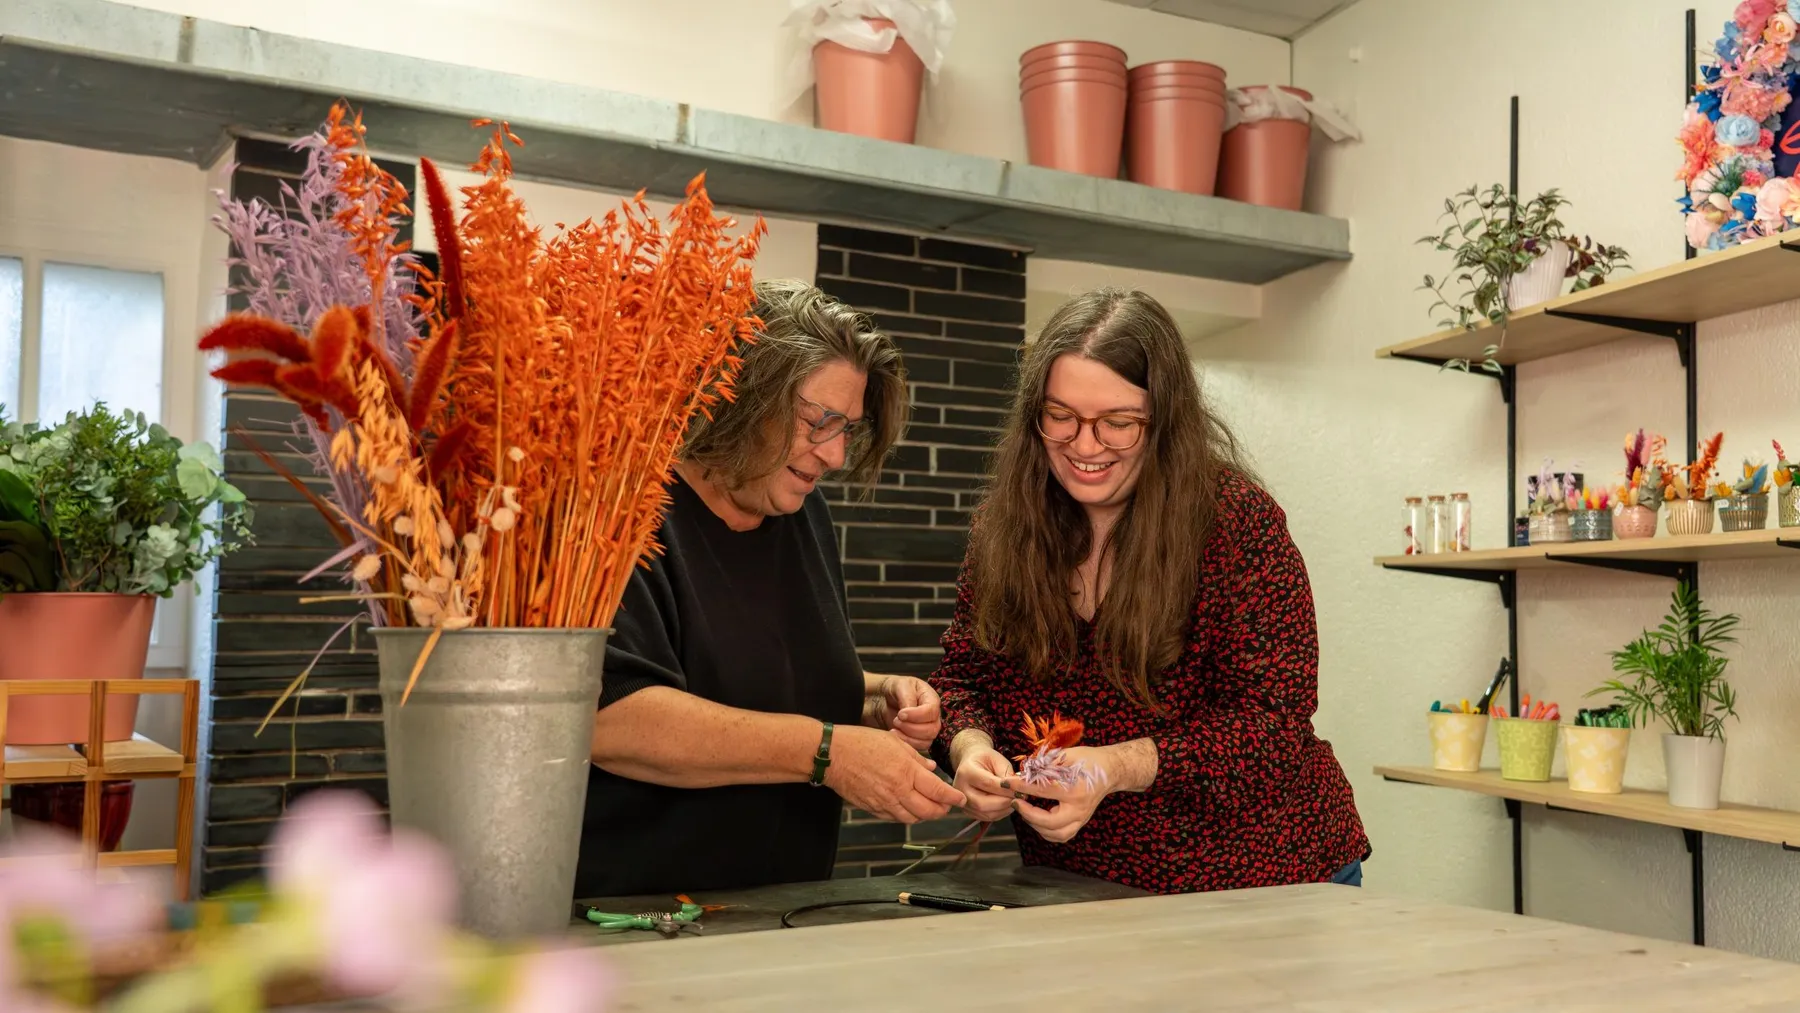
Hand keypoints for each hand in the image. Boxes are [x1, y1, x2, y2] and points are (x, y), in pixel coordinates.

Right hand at [824, 724, 964, 824]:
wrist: (832, 755)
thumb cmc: (861, 742)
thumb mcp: (894, 743)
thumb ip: (916, 758)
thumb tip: (931, 768)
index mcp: (906, 771)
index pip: (938, 791)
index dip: (952, 797)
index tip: (960, 798)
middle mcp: (897, 790)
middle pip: (928, 811)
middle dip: (942, 810)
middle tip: (947, 805)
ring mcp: (884, 802)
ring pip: (912, 818)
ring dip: (924, 815)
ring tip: (929, 807)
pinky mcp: (872, 808)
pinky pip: (895, 817)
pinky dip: (906, 815)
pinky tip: (908, 807)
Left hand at [867, 676, 941, 750]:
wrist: (888, 699)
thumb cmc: (897, 689)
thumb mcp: (900, 686)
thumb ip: (906, 697)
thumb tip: (909, 710)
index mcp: (932, 699)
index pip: (931, 711)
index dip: (917, 715)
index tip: (900, 714)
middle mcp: (934, 716)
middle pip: (932, 729)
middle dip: (911, 728)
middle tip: (896, 720)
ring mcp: (929, 729)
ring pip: (926, 741)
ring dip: (907, 737)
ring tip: (894, 727)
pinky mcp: (921, 739)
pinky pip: (919, 747)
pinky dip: (906, 743)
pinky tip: (895, 734)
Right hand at [951, 743, 1016, 822]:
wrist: (971, 763)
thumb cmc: (986, 759)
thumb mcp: (997, 759)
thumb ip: (1006, 774)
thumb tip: (1019, 789)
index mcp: (966, 772)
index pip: (988, 783)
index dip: (1007, 789)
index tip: (1022, 789)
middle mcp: (960, 789)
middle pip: (983, 803)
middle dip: (1005, 802)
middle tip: (1020, 797)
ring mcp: (963, 802)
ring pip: (986, 813)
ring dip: (1004, 809)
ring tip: (1015, 800)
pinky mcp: (968, 811)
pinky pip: (986, 817)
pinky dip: (1000, 813)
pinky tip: (1007, 804)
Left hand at [1002, 745, 1117, 843]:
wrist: (1111, 770)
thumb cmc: (1088, 760)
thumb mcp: (1066, 756)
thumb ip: (1044, 765)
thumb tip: (1022, 773)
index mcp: (1075, 790)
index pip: (1042, 791)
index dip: (1021, 786)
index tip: (1007, 783)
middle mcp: (1080, 809)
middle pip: (1049, 822)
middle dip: (1028, 813)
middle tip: (1016, 801)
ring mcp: (1082, 818)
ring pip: (1056, 834)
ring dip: (1036, 825)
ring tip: (1025, 810)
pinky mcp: (1081, 822)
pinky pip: (1061, 835)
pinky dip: (1046, 831)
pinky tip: (1037, 819)